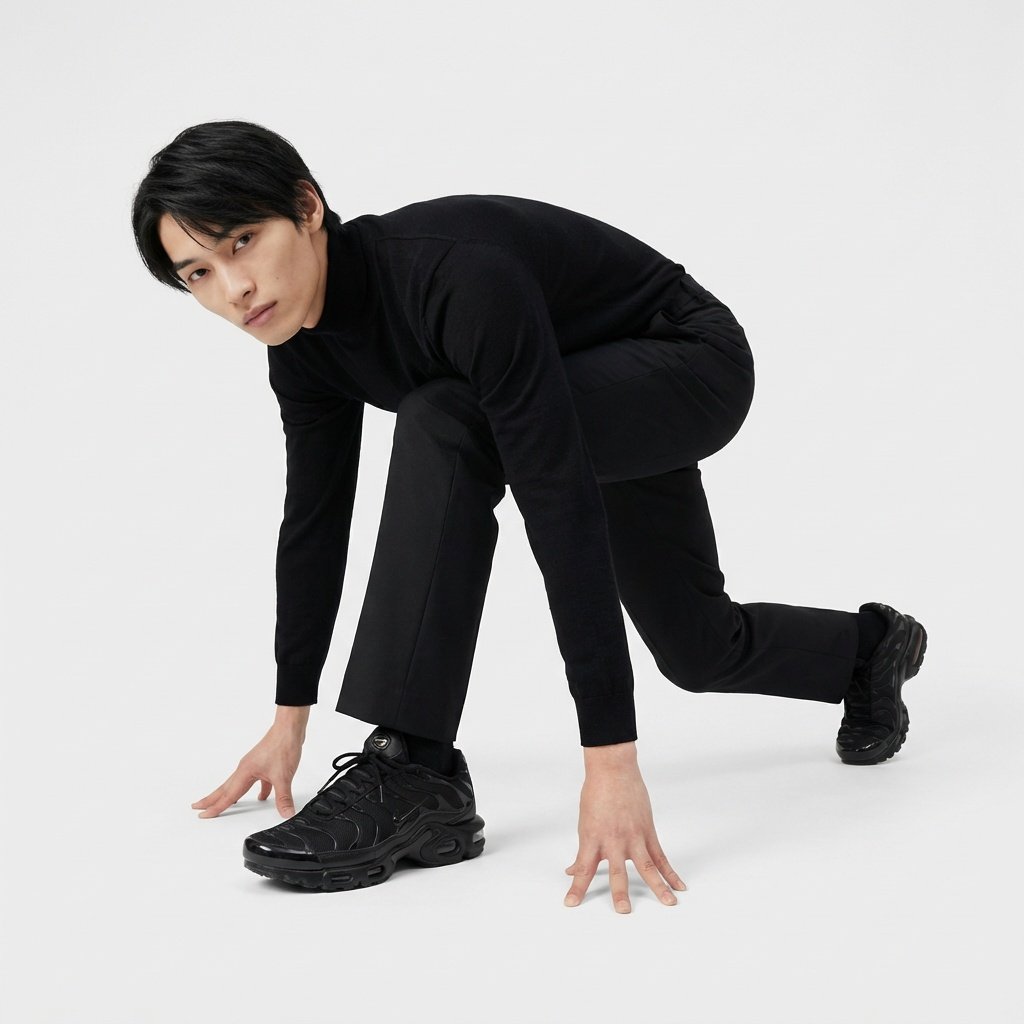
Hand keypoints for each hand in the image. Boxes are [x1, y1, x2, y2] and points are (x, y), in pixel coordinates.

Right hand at [190, 708, 308, 818]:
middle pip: (225, 788)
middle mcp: (246, 768)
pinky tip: (261, 796)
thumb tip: (286, 814)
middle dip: (211, 799)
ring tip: (224, 803)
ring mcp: (254, 765)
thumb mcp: (283, 777)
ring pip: (238, 784)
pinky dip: (257, 790)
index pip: (228, 795)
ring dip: (230, 795)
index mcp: (245, 772)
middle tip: (197, 806)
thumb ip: (283, 797)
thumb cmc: (282, 745)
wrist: (289, 728)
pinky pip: (255, 780)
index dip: (215, 807)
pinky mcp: (264, 763)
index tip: (202, 815)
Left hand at [563, 741, 685, 912]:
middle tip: (624, 912)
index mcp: (593, 839)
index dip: (577, 888)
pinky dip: (670, 872)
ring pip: (647, 866)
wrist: (613, 770)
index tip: (570, 904)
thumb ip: (583, 851)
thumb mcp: (585, 824)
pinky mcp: (648, 832)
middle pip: (617, 871)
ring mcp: (633, 837)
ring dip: (658, 887)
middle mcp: (614, 841)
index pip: (583, 869)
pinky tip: (679, 886)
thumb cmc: (595, 794)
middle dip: (620, 893)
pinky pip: (661, 856)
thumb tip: (572, 870)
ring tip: (669, 904)